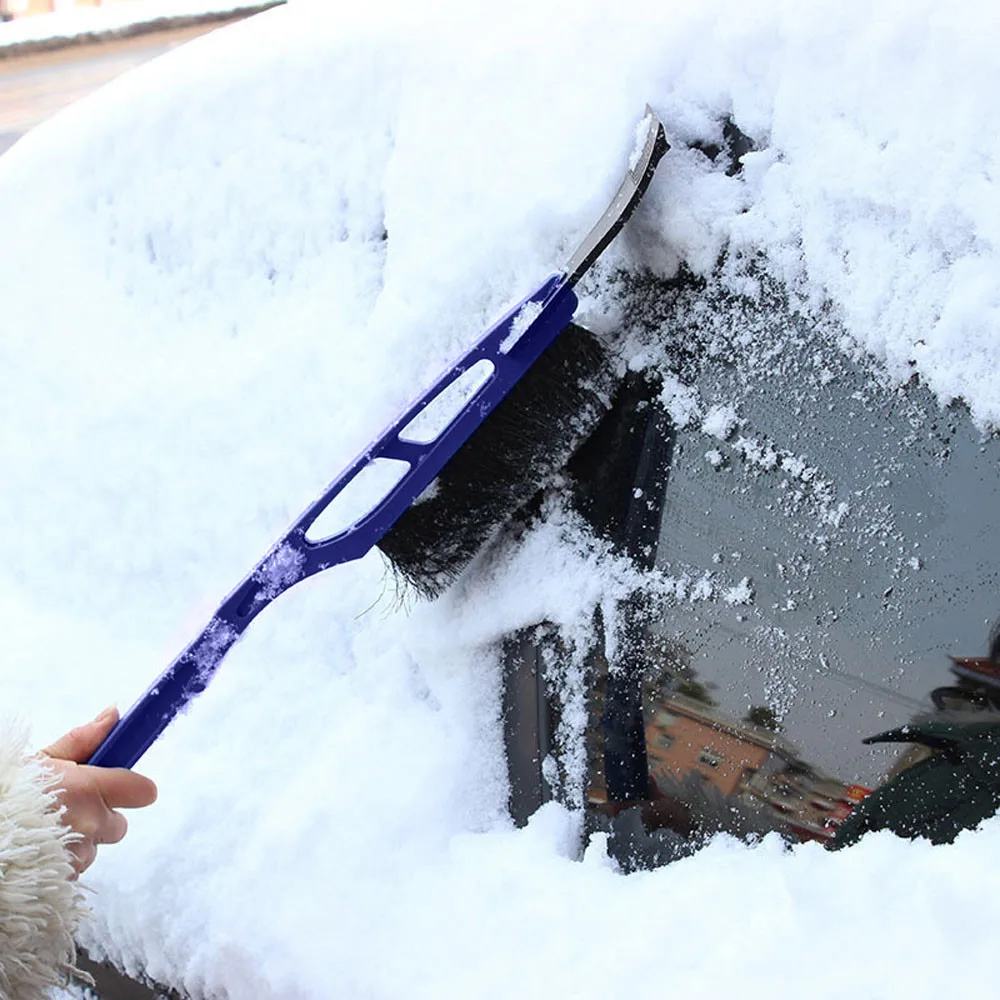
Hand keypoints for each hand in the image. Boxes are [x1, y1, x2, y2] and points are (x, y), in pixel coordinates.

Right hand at [41, 707, 157, 874]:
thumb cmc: (7, 793)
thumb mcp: (41, 759)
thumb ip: (82, 739)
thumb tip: (113, 715)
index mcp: (89, 789)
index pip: (142, 791)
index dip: (134, 788)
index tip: (122, 785)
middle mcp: (90, 824)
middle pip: (118, 825)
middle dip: (101, 818)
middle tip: (70, 809)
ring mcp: (77, 856)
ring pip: (92, 849)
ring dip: (78, 842)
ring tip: (44, 831)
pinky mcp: (64, 881)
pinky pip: (73, 870)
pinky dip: (62, 862)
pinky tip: (39, 850)